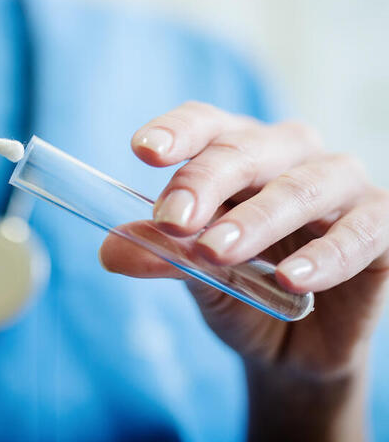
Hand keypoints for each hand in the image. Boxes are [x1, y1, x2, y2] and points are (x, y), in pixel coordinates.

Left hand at [99, 101, 388, 439]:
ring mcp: (339, 185)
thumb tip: (109, 250)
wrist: (294, 346)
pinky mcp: (381, 224)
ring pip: (301, 186)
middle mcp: (288, 154)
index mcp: (236, 152)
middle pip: (246, 149)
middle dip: (205, 181)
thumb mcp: (195, 275)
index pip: (206, 124)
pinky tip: (289, 279)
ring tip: (217, 252)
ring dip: (257, 219)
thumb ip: (163, 256)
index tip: (143, 150)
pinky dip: (325, 255)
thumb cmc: (239, 289)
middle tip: (173, 220)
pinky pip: (360, 231)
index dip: (176, 131)